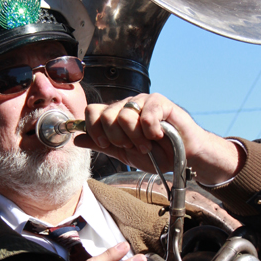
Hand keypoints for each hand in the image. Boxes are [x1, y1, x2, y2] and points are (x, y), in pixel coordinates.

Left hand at [77, 93, 244, 184]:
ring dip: (136, 136)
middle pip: (105, 114)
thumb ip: (101, 145)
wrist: (184, 158)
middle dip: (117, 137)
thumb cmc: (157, 154)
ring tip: (148, 143)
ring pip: (124, 114)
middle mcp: (127, 106)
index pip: (92, 112)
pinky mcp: (161, 102)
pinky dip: (151, 129)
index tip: (107, 145)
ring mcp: (143, 102)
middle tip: (133, 146)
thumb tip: (76, 139)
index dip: (95, 130)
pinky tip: (159, 135)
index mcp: (115, 116)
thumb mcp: (124, 154)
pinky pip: (146, 112)